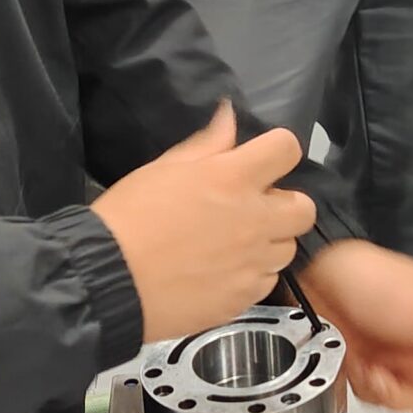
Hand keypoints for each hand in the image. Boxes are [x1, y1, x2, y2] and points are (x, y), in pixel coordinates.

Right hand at [89, 105, 316, 340]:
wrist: (107, 281)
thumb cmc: (128, 218)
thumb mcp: (162, 169)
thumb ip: (206, 144)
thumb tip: (229, 116)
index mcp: (233, 178)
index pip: (288, 149)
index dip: (276, 151)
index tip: (260, 162)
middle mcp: (254, 218)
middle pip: (304, 207)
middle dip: (284, 204)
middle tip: (253, 209)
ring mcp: (253, 261)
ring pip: (288, 247)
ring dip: (268, 241)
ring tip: (233, 245)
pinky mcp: (245, 296)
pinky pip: (267, 280)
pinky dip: (252, 274)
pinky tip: (222, 272)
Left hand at [300, 240, 412, 412]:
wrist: (322, 280)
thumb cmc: (380, 285)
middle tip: (403, 391)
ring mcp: (399, 360)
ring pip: (411, 403)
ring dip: (392, 395)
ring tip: (375, 372)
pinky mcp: (372, 369)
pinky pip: (381, 398)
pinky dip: (370, 388)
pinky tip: (361, 368)